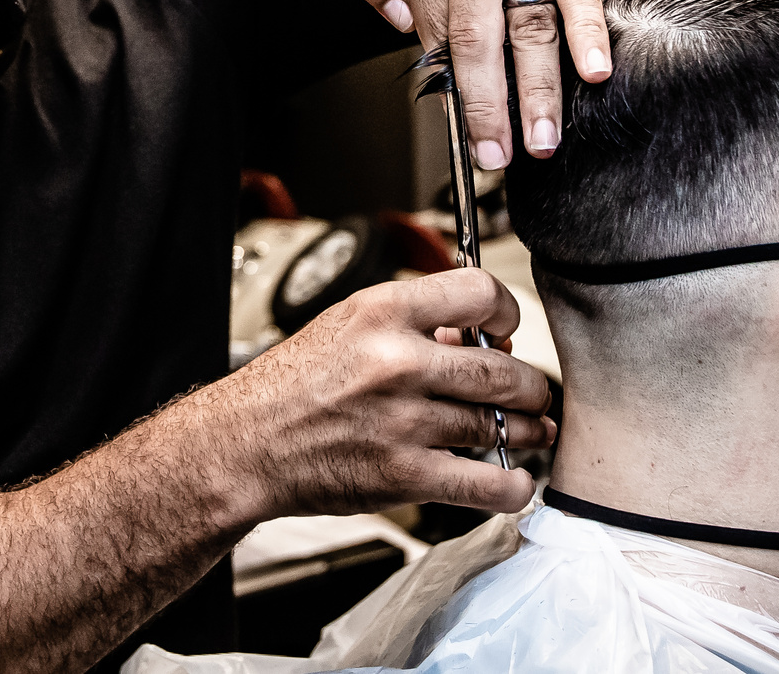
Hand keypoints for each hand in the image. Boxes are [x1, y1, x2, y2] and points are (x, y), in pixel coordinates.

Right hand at [204, 268, 554, 520]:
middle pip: (502, 370)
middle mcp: (396, 363)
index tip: (505, 329)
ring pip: (498, 425)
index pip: (478, 293)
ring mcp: (403, 422)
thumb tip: (475, 339)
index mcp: (381, 313)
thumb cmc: (290, 386)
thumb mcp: (346, 325)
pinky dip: (512, 485)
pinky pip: (485, 484)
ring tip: (530, 429)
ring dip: (526, 430)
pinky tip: (515, 480)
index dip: (506, 312)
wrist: (247, 444)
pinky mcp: (404, 476)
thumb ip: (412, 324)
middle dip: (529, 385)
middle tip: (531, 391)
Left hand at [350, 0, 609, 168]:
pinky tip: (596, 72)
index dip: (450, 87)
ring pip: (531, 25)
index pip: (435, 31)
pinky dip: (589, 33)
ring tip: (543, 140)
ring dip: (540, 90)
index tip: (463, 133)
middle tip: (496, 155)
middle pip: (478, 37)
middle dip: (488, 105)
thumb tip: (402, 27)